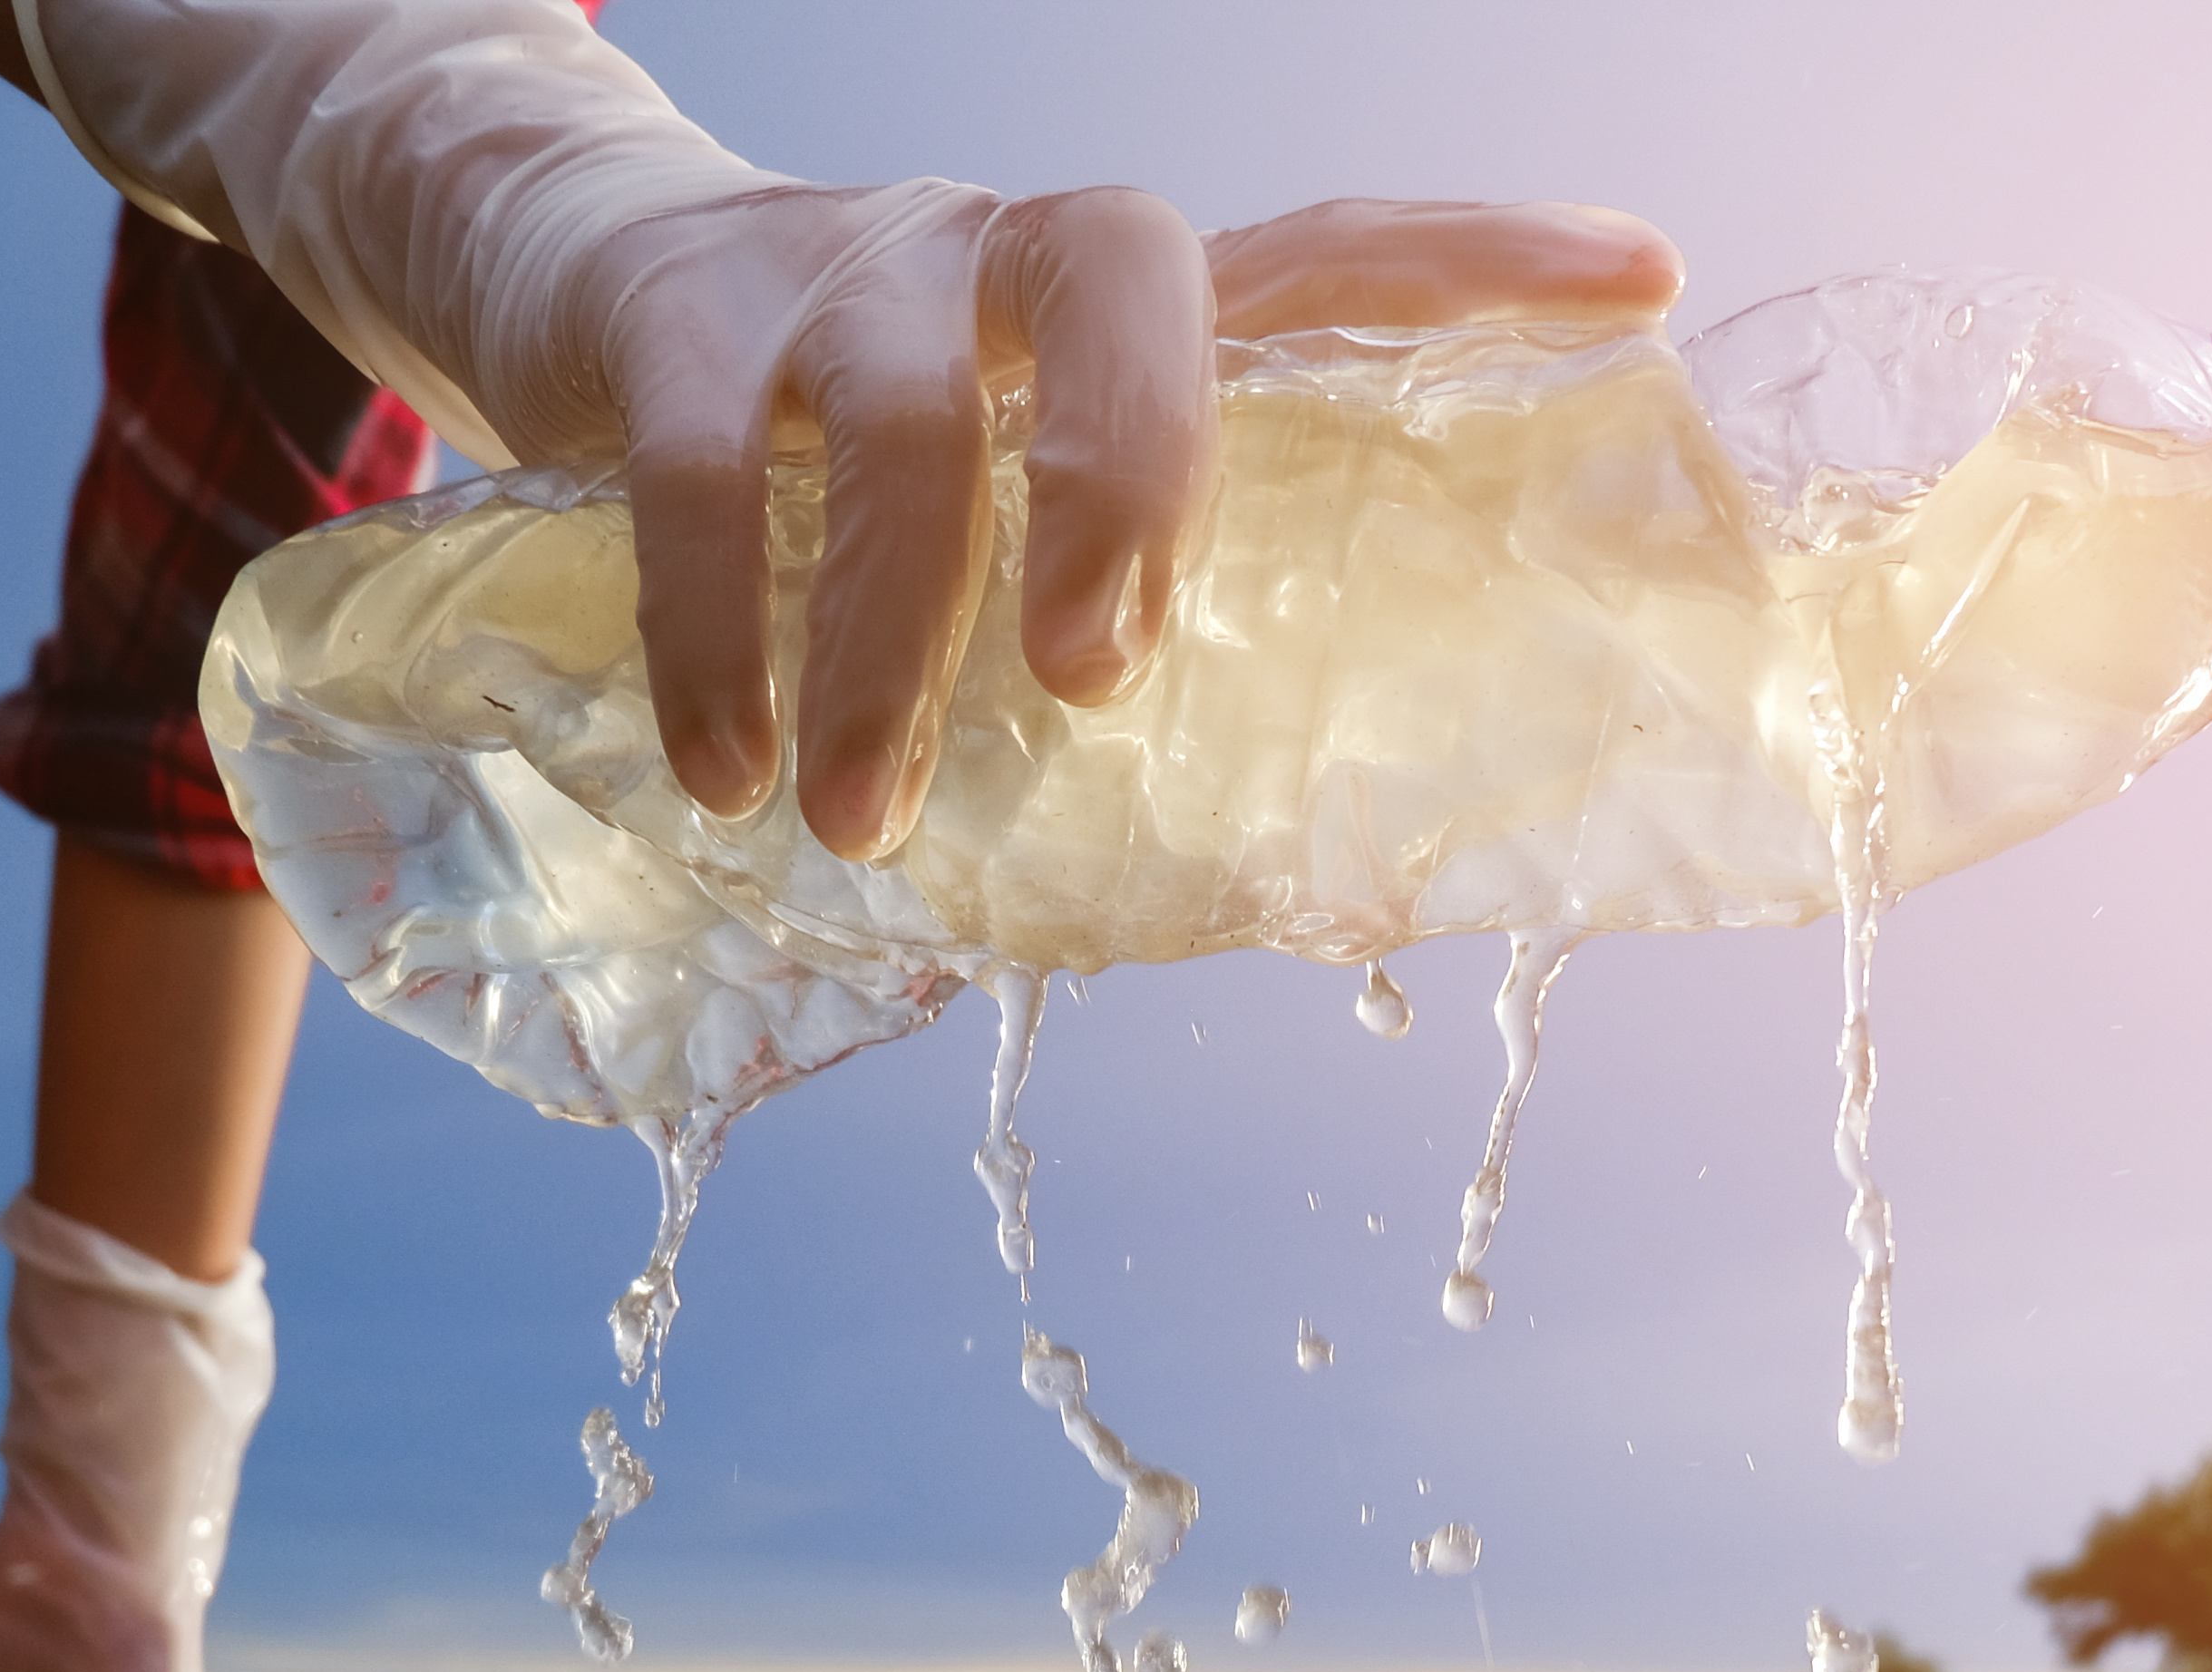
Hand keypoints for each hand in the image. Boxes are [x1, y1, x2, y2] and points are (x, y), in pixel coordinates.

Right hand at [522, 185, 1687, 855]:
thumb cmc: (845, 448)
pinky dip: (716, 636)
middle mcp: (1001, 254)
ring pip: (898, 421)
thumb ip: (1112, 617)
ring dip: (881, 646)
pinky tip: (727, 775)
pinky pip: (707, 470)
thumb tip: (1280, 879)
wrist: (569, 281)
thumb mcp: (991, 488)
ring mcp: (843, 269)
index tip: (1641, 282)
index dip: (1478, 259)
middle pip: (1120, 279)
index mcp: (1120, 309)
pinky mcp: (678, 314)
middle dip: (1129, 471)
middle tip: (1098, 678)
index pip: (1327, 252)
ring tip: (867, 823)